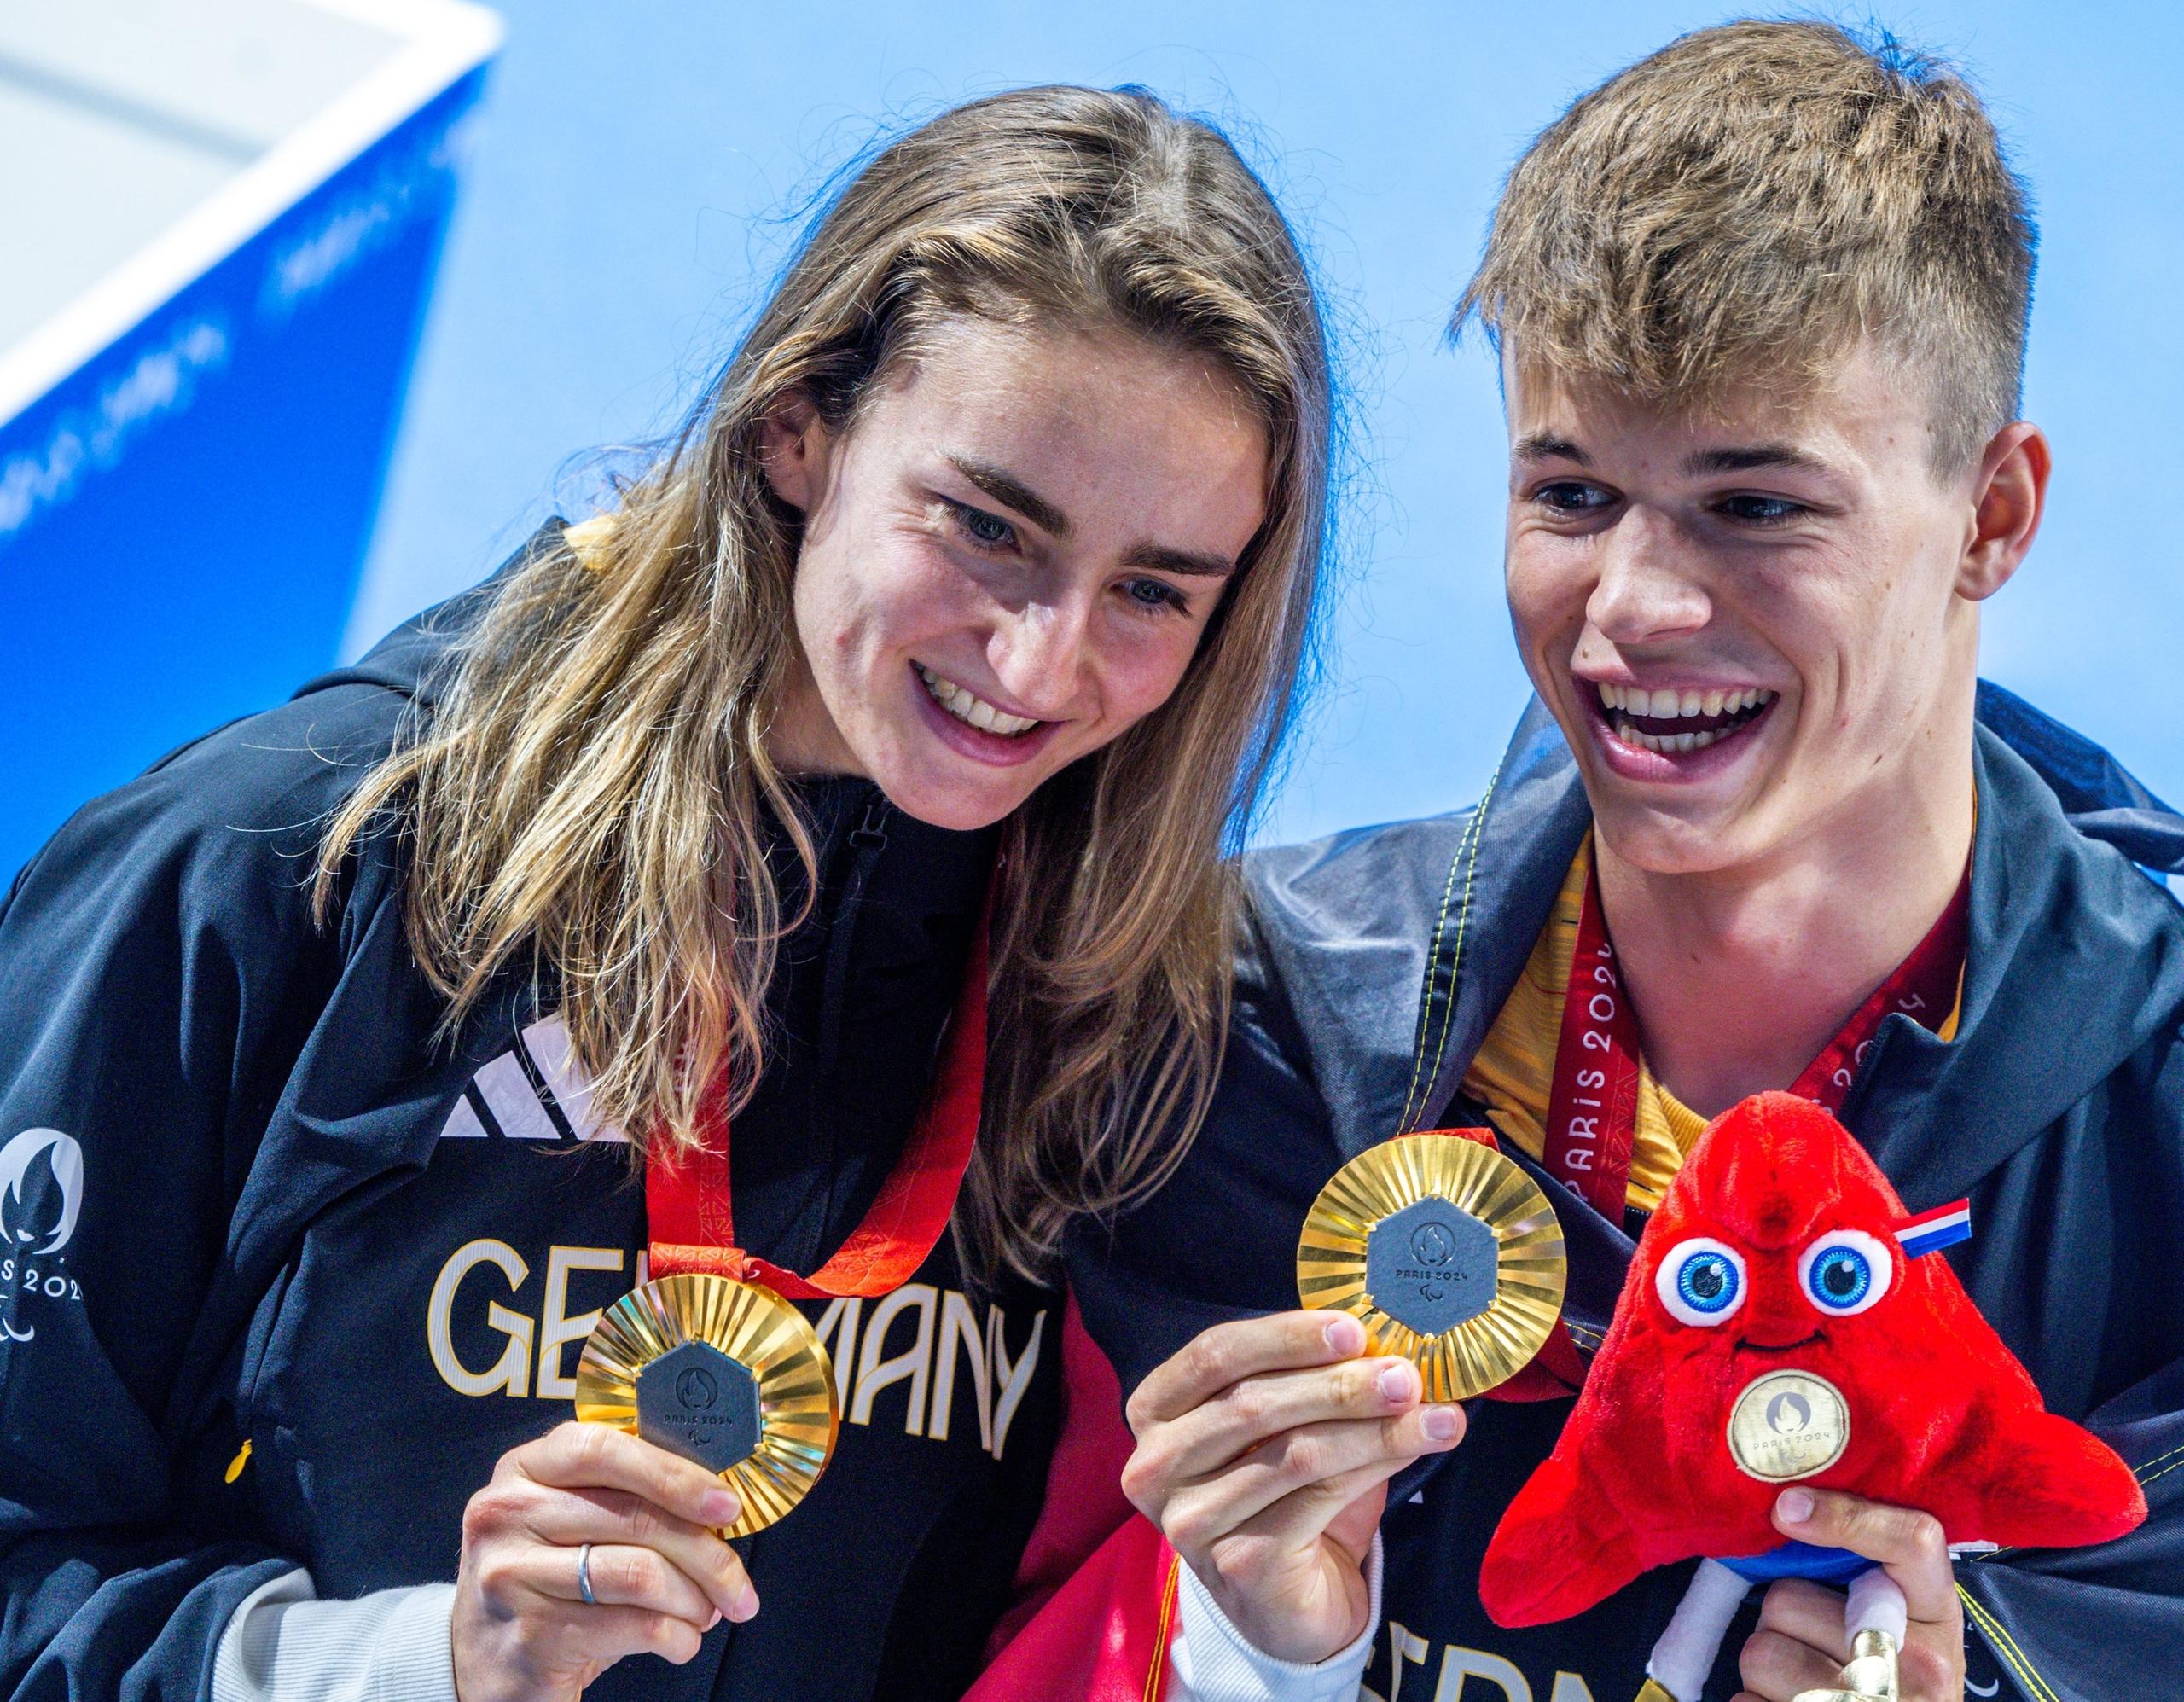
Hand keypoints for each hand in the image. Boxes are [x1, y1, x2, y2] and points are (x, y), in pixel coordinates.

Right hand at [452, 1421, 756, 1701]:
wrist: (482, 1666)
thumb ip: (626, 1498)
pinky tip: (682, 1641)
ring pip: (640, 1573)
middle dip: (708, 1554)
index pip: (604, 1449)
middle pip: (635, 1518)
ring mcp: (511, 1575)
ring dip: (694, 1599)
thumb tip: (720, 1505)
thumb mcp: (571, 1523)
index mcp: (525, 1469)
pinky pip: (634, 1626)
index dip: (674, 1474)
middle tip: (739, 1585)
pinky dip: (676, 1637)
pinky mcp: (531, 1635)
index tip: (727, 1504)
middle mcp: (507, 1513)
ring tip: (708, 1613)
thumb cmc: (549, 1584)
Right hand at [1122, 1310, 1464, 1664]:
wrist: (1285, 1605)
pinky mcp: (1238, 1563)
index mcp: (1156, 1410)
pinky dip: (1376, 1466)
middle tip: (1407, 1374)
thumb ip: (1308, 1380)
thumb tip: (1384, 1340)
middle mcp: (1156, 1465)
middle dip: (1340, 1382)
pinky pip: (1318, 1499)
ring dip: (1375, 1427)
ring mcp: (1191, 1520)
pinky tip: (1417, 1448)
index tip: (1354, 1329)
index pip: (1215, 1354)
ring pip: (1295, 1453)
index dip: (1285, 1336)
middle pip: (1254, 1403)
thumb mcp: (1283, 1425)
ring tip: (1435, 1414)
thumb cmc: (1282, 1496)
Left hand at [1734, 1487, 1965, 1701]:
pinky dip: (1755, 1701)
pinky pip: (1747, 1701)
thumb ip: (1865, 1568)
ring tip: (1800, 1677)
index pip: (1914, 1542)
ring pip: (1761, 1653)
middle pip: (1787, 1601)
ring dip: (1764, 1663)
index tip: (1785, 1510)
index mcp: (1938, 1616)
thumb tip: (1787, 1510)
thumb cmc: (1899, 1669)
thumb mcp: (1906, 1616)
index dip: (1843, 1516)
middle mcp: (1921, 1666)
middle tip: (1808, 1637)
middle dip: (1780, 1616)